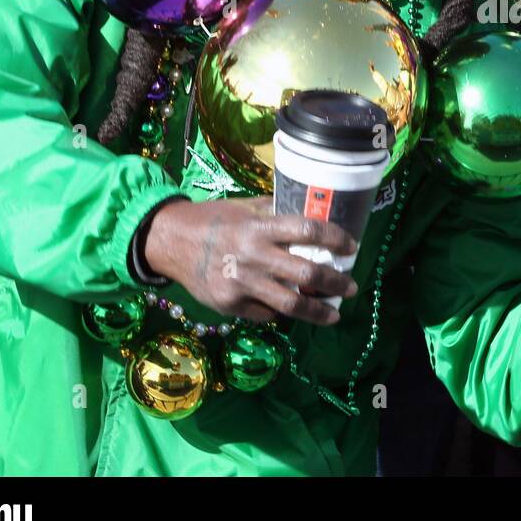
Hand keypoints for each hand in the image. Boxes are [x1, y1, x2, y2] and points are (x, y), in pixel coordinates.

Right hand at [143, 197, 358, 324]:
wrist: (169, 241)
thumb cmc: (213, 219)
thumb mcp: (245, 207)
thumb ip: (276, 214)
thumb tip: (312, 220)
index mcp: (259, 226)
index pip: (308, 231)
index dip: (335, 239)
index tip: (351, 247)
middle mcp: (253, 255)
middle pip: (306, 273)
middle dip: (335, 282)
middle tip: (350, 286)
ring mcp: (241, 284)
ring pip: (290, 304)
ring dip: (318, 310)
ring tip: (334, 313)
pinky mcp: (229, 305)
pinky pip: (266, 312)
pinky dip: (282, 312)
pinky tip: (293, 310)